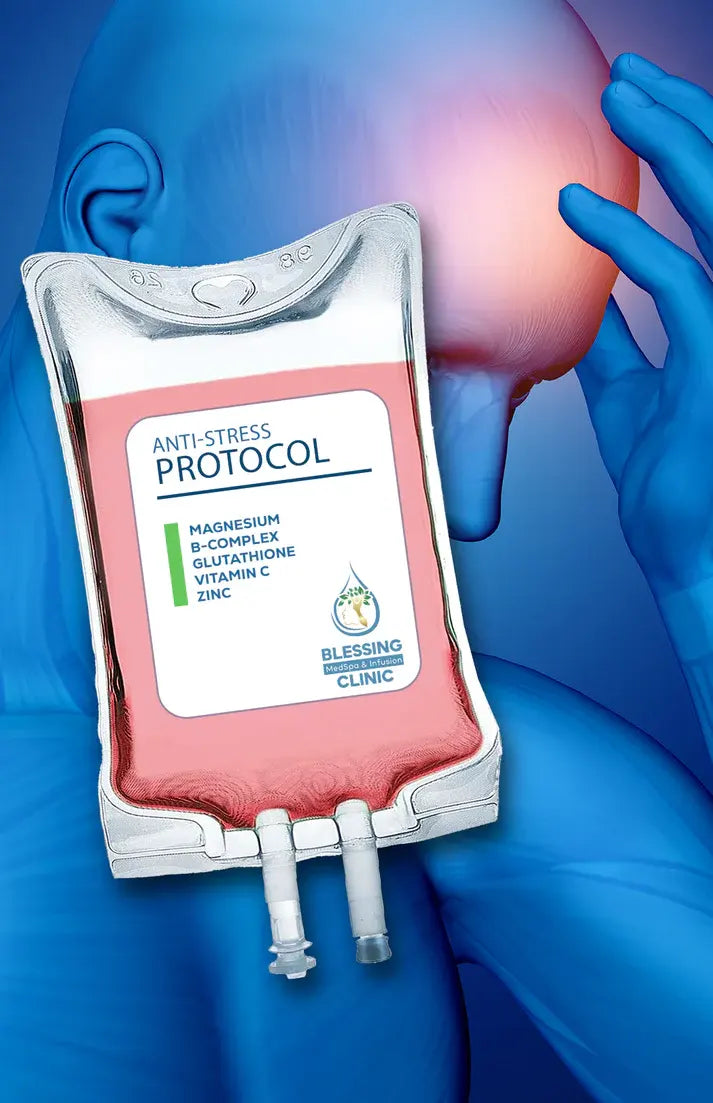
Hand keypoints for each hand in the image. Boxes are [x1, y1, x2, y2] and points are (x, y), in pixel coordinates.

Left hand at [559, 53, 712, 597]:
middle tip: (626, 79)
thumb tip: (581, 308)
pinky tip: (575, 207)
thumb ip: (616, 346)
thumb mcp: (635, 402)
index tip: (633, 114)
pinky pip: (680, 283)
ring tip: (620, 97)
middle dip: (682, 123)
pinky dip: (626, 241)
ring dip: (672, 147)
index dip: (683, 153)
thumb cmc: (678, 492)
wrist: (697, 563)